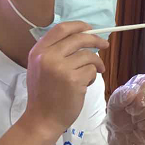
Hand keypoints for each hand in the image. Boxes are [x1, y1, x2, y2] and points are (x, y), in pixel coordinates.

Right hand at [24, 22, 108, 137]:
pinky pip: (91, 70)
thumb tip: (83, 38)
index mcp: (39, 51)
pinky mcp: (73, 80)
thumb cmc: (45, 94)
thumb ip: (56, 52)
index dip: (79, 26)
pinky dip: (92, 77)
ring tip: (91, 75)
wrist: (42, 118)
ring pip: (89, 56)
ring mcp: (60, 68)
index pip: (61, 29)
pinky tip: (85, 85)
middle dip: (96, 40)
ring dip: (95, 64)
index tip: (90, 28)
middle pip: (79, 38)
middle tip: (105, 45)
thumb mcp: (41, 67)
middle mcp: (48, 56)